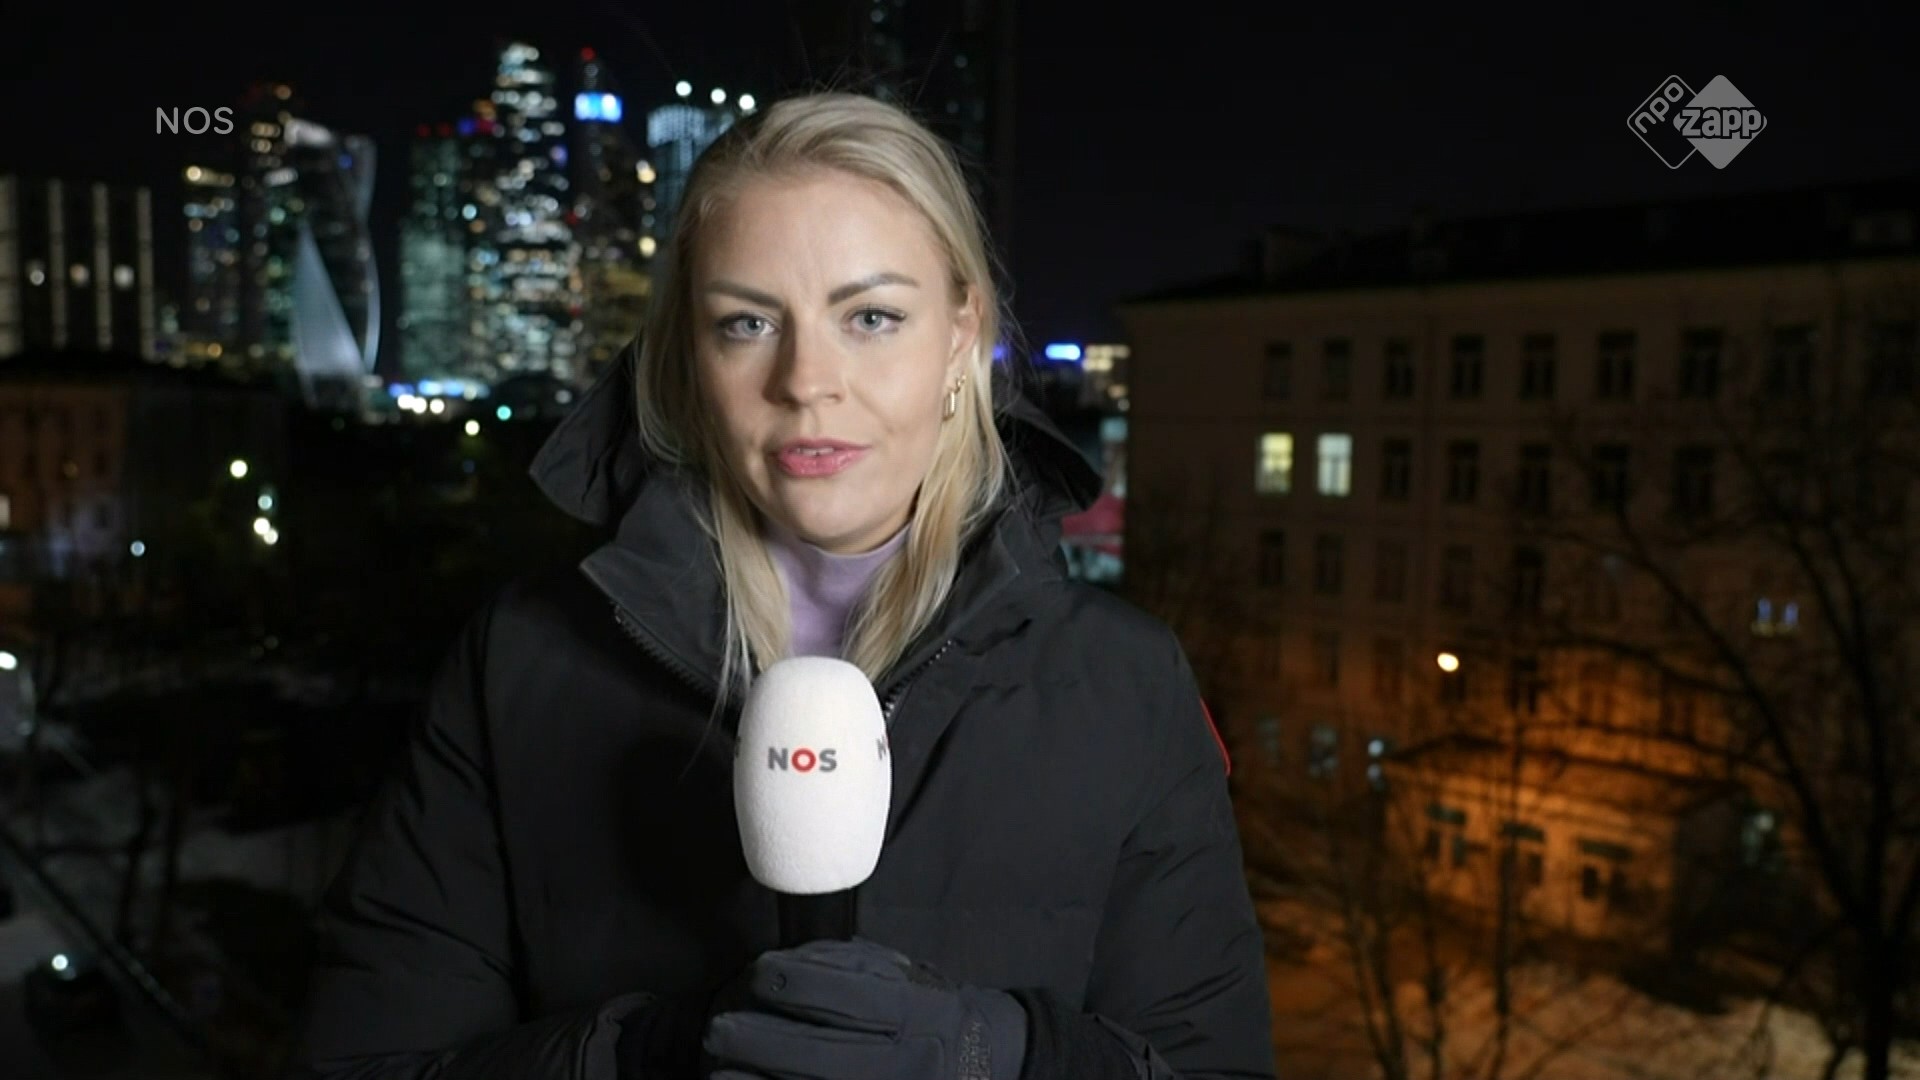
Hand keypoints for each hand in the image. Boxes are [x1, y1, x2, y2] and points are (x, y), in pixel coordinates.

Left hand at [702, 937, 1029, 1079]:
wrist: (977, 1062)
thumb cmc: (926, 1012)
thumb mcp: (902, 975)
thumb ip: (848, 967)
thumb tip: (781, 968)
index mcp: (915, 1015)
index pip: (846, 997)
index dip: (795, 984)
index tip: (758, 974)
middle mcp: (903, 1064)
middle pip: (817, 1057)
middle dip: (758, 1041)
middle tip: (719, 1028)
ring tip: (719, 1065)